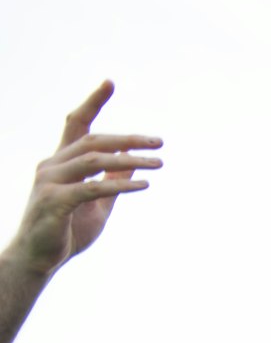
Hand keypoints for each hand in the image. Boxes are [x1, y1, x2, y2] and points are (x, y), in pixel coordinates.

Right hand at [7, 81, 161, 277]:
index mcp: (60, 162)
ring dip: (130, 160)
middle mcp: (52, 165)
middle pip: (93, 140)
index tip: (111, 82)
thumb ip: (111, 181)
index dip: (93, 102)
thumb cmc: (66, 231)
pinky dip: (120, 184)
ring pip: (94, 161)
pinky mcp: (55, 202)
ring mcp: (50, 182)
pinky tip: (144, 184)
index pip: (76, 123)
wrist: (38, 260)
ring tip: (159, 163)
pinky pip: (92, 187)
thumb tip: (131, 163)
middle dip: (128, 139)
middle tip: (159, 142)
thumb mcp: (97, 203)